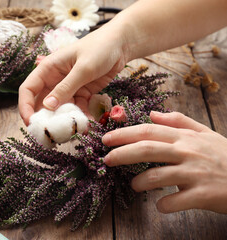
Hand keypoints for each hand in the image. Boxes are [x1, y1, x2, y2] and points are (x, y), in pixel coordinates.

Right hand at [18, 24, 128, 125]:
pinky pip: (77, 109)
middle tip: (50, 134)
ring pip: (60, 109)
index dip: (25, 106)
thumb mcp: (83, 68)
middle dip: (45, 119)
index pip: (28, 89)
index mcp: (48, 69)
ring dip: (64, 121)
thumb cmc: (100, 48)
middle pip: (42, 103)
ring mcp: (69, 88)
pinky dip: (80, 117)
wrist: (121, 44)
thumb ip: (65, 88)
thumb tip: (47, 106)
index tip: (31, 123)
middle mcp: (55, 80)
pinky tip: (87, 125)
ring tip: (71, 132)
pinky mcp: (82, 93)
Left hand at [102, 111, 226, 213]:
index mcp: (185, 137)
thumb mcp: (205, 133)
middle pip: (147, 149)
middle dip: (122, 154)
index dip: (125, 134)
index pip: (149, 131)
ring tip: (135, 185)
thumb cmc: (224, 156)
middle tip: (106, 160)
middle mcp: (188, 152)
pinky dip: (164, 205)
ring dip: (140, 182)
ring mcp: (195, 173)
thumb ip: (179, 121)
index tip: (106, 139)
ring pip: (157, 176)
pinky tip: (160, 205)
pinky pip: (175, 201)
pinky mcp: (203, 195)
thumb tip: (153, 113)